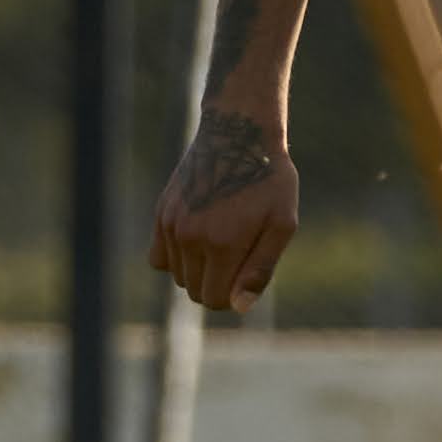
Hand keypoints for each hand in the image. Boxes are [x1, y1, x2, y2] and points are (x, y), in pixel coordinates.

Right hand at [150, 110, 298, 310]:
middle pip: (196, 292)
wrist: (239, 133)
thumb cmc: (270, 180)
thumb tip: (238, 308)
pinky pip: (159, 258)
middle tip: (239, 254)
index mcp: (223, 244)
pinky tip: (198, 239)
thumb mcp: (282, 224)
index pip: (217, 300)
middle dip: (217, 284)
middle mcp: (191, 238)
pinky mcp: (161, 214)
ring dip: (198, 270)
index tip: (247, 275)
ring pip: (177, 276)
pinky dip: (176, 258)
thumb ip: (260, 269)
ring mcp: (172, 225)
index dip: (234, 296)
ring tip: (222, 240)